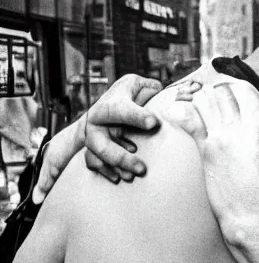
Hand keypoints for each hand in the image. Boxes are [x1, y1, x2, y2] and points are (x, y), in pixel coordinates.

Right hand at [32, 74, 165, 202]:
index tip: (153, 122)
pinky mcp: (93, 148)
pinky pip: (93, 163)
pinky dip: (105, 171)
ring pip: (96, 155)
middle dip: (121, 157)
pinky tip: (119, 178)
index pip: (122, 111)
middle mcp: (96, 122)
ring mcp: (92, 137)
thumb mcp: (137, 85)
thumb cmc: (128, 95)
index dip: (137, 117)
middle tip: (142, 169)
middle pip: (102, 143)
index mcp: (110, 105)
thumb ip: (149, 88)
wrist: (107, 107)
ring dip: (114, 168)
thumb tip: (163, 92)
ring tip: (132, 177)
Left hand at [177, 80, 258, 245]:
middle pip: (223, 91)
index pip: (245, 88)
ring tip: (197, 101)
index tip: (229, 90)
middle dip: (216, 91)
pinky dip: (181, 111)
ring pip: (206, 101)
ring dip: (200, 99)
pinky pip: (190, 121)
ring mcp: (224, 136)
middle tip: (212, 95)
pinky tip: (175, 109)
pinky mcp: (208, 151)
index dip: (234, 86)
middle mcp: (245, 124)